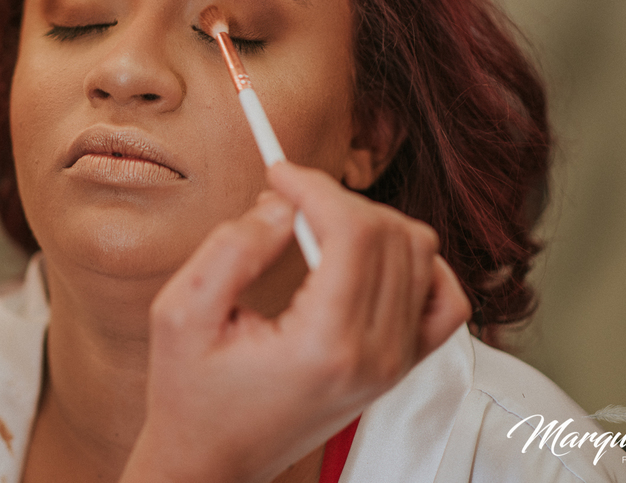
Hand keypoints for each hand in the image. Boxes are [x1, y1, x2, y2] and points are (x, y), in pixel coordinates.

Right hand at [119, 163, 469, 482]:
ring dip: (370, 222)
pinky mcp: (397, 367)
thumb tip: (283, 204)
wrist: (212, 462)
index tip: (278, 172)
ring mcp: (393, 364)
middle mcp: (373, 357)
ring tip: (316, 225)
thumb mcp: (182, 312)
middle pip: (390, 234)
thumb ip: (233, 248)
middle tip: (286, 198)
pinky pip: (442, 298)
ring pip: (421, 254)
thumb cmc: (191, 395)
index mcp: (323, 345)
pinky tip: (370, 257)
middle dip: (336, 198)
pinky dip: (416, 263)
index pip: (353, 232)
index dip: (315, 186)